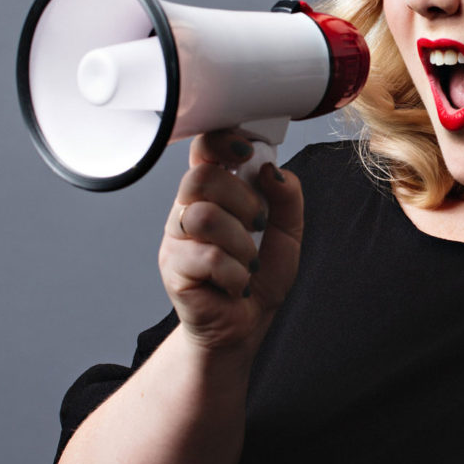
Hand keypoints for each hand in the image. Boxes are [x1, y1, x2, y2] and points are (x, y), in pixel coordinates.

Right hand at [159, 130, 303, 355]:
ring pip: (203, 216)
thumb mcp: (289, 229)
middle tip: (258, 225)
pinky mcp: (174, 270)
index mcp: (215, 191)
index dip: (222, 142)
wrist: (248, 321)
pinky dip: (235, 272)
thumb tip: (271, 169)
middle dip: (243, 200)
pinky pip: (205, 257)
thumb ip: (287, 195)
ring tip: (249, 260)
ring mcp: (177, 239)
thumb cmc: (262, 272)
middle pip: (200, 178)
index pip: (204, 149)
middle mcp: (189, 208)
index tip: (247, 153)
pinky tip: (238, 282)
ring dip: (240, 241)